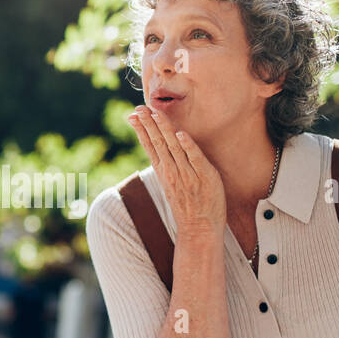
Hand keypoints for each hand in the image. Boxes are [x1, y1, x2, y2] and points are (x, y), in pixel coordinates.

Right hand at [127, 105, 226, 239]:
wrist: (199, 229)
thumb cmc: (188, 207)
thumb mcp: (172, 186)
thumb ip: (167, 167)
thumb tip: (159, 152)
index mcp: (164, 172)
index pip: (150, 146)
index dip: (142, 129)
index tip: (134, 114)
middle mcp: (172, 171)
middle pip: (158, 143)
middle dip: (149, 124)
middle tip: (139, 107)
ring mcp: (187, 174)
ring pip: (174, 146)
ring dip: (164, 129)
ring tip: (156, 113)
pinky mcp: (205, 177)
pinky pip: (195, 159)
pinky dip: (188, 146)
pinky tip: (181, 134)